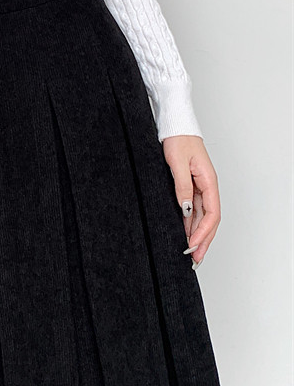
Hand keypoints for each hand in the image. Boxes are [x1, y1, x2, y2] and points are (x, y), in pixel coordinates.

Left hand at [162, 135, 219, 267]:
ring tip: (191, 253)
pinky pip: (193, 209)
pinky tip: (185, 234)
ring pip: (202, 217)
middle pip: (210, 220)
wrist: (174, 126)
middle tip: (195, 259)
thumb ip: (182, 186)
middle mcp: (207, 186)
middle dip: (203, 241)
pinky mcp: (190, 186)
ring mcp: (199, 187)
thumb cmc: (178, 139)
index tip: (193, 245)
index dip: (203, 232)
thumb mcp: (177, 163)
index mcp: (209, 181)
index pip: (212, 214)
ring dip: (197, 235)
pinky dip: (190, 224)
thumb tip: (186, 209)